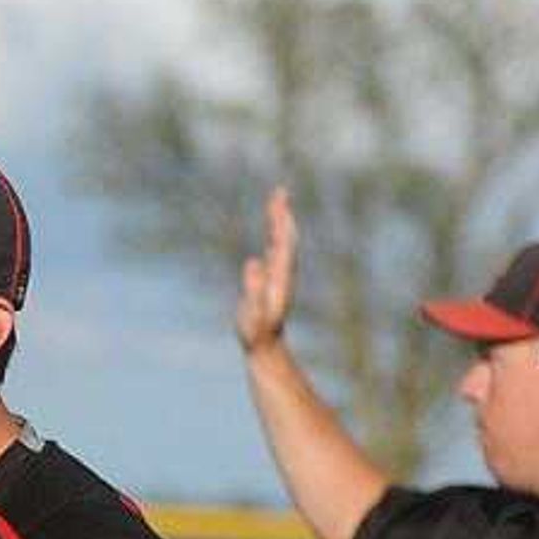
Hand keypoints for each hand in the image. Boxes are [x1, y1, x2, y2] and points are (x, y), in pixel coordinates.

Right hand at [234, 186, 298, 351]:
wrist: (266, 347)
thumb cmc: (257, 332)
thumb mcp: (253, 312)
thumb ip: (254, 288)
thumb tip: (253, 262)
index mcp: (279, 276)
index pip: (282, 242)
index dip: (280, 220)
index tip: (279, 200)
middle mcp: (282, 273)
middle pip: (285, 237)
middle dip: (282, 215)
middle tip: (280, 191)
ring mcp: (279, 277)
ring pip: (281, 244)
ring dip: (279, 223)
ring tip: (277, 203)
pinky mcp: (272, 282)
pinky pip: (275, 253)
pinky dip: (274, 237)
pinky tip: (272, 233)